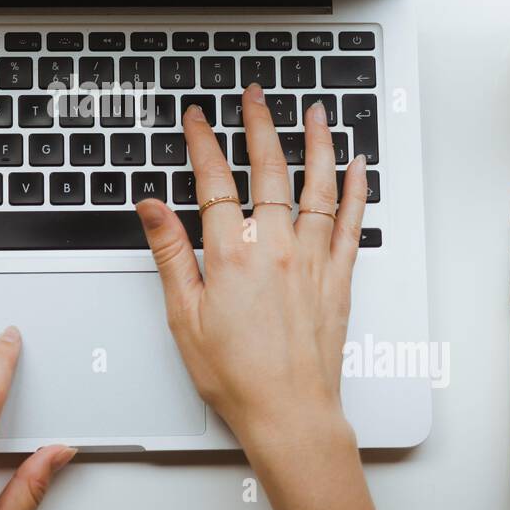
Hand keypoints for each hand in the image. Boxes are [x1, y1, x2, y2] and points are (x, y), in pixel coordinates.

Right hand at [135, 83, 378, 509]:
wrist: (289, 413)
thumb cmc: (236, 374)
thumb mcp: (183, 315)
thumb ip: (170, 253)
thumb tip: (153, 207)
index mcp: (231, 255)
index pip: (212, 181)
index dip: (203, 142)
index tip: (197, 117)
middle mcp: (275, 247)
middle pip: (268, 169)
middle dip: (260, 124)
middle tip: (255, 96)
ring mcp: (312, 259)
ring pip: (317, 185)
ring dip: (316, 143)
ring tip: (315, 112)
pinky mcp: (338, 277)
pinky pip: (350, 222)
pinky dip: (355, 189)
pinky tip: (356, 166)